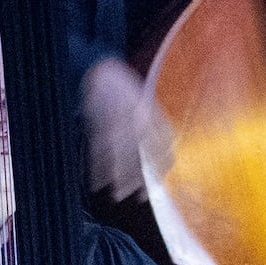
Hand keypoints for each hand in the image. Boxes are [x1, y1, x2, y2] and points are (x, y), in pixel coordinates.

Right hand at [81, 57, 166, 202]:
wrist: (99, 68)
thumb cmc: (122, 90)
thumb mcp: (143, 104)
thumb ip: (153, 127)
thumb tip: (167, 156)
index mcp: (151, 111)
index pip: (165, 142)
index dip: (163, 164)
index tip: (159, 180)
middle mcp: (137, 115)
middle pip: (144, 152)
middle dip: (142, 177)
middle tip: (140, 196)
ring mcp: (117, 118)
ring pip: (121, 154)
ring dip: (120, 177)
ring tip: (118, 194)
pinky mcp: (99, 121)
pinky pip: (100, 149)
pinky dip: (98, 167)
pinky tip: (98, 181)